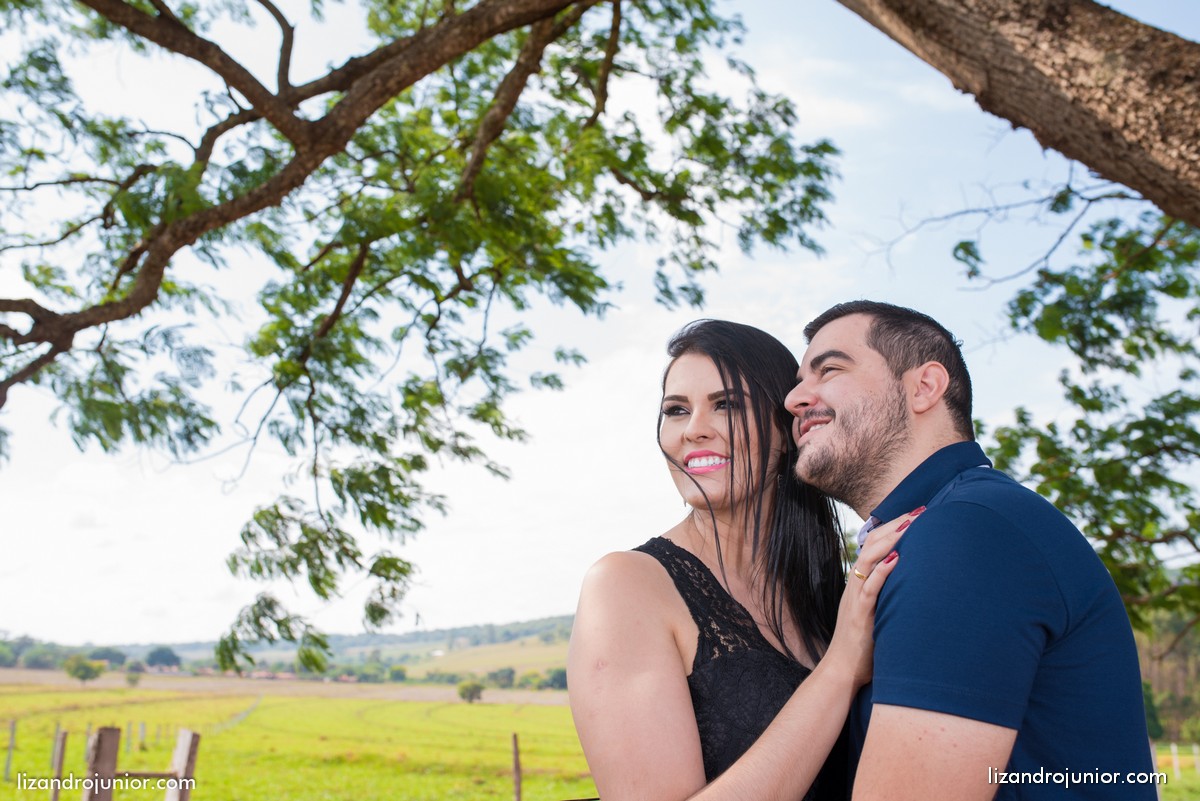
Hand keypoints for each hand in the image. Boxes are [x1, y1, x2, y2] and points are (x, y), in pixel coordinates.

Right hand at [825, 507, 923, 688]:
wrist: (842, 670)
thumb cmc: (864, 644)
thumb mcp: (876, 611)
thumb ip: (887, 593)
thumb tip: (910, 579)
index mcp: (860, 581)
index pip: (874, 543)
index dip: (893, 526)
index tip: (916, 513)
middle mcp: (856, 584)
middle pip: (872, 543)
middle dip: (896, 525)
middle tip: (920, 511)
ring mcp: (856, 598)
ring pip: (869, 559)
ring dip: (891, 540)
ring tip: (911, 525)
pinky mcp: (860, 615)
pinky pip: (869, 589)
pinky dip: (882, 572)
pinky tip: (896, 559)